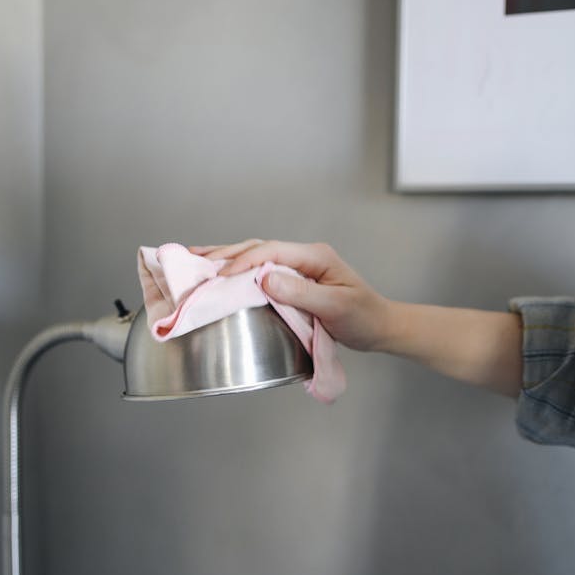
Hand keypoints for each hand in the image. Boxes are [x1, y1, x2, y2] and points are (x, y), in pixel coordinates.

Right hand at [190, 240, 390, 351]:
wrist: (379, 326)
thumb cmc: (363, 317)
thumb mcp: (336, 306)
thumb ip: (302, 292)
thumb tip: (265, 278)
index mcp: (315, 256)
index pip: (272, 251)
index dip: (244, 262)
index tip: (222, 277)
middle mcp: (304, 256)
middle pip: (258, 248)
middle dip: (226, 254)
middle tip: (195, 262)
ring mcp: (298, 266)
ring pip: (256, 256)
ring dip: (227, 259)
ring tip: (196, 260)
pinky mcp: (293, 280)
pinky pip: (262, 271)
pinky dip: (239, 271)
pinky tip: (221, 273)